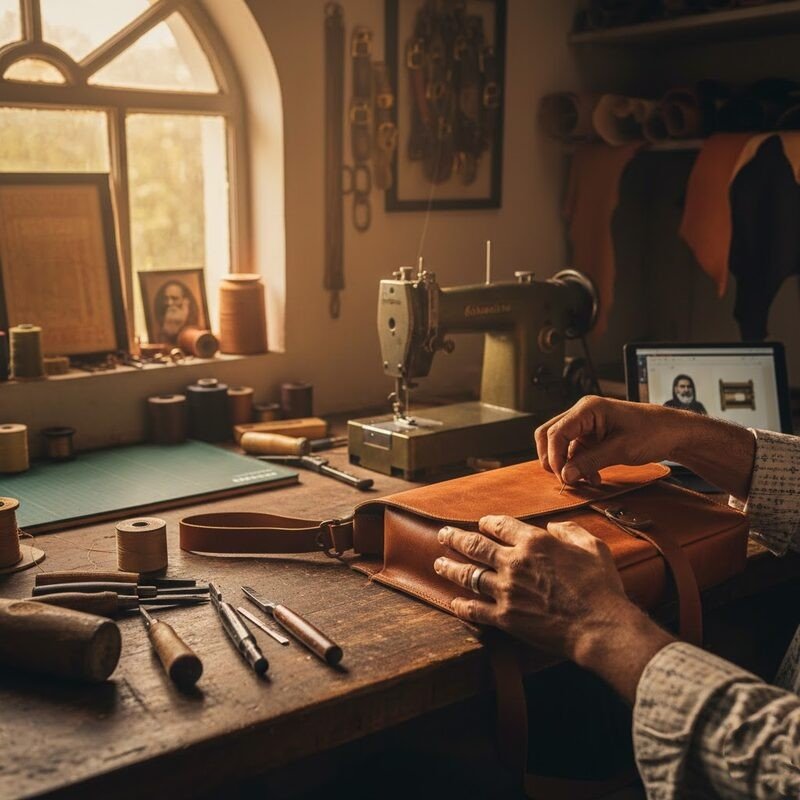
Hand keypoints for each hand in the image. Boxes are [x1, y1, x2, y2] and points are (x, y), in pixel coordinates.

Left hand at [435, 515, 673, 701]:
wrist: (599, 626)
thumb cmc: (600, 587)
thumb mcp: (592, 547)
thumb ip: (570, 531)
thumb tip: (554, 527)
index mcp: (534, 542)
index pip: (500, 525)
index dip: (487, 523)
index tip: (481, 524)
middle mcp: (514, 562)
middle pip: (475, 546)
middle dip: (455, 538)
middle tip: (443, 535)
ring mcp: (506, 590)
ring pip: (468, 574)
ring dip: (450, 567)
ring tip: (438, 563)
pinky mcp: (504, 617)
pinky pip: (474, 609)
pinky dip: (461, 605)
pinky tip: (453, 601)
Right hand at [534, 396, 754, 500]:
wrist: (673, 432)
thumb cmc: (652, 432)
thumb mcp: (621, 449)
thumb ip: (590, 461)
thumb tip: (565, 475)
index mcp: (588, 409)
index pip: (556, 431)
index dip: (553, 455)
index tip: (561, 476)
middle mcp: (582, 414)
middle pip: (550, 435)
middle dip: (554, 459)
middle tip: (564, 478)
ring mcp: (586, 425)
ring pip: (561, 446)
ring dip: (568, 465)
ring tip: (583, 481)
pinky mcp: (592, 436)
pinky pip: (575, 452)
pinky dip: (579, 466)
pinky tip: (593, 477)